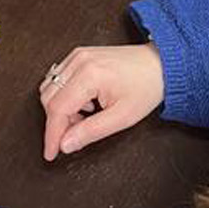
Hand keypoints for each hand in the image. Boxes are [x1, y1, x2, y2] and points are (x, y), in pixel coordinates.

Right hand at [39, 45, 163, 160]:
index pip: (57, 108)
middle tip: (75, 134)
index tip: (51, 152)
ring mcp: (77, 55)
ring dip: (61, 108)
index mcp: (89, 75)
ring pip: (50, 87)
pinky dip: (65, 95)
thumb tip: (66, 144)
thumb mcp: (122, 117)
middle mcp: (79, 61)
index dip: (51, 135)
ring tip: (87, 115)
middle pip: (48, 97)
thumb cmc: (146, 87)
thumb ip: (90, 132)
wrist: (160, 64)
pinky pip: (58, 78)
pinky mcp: (79, 55)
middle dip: (57, 122)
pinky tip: (86, 102)